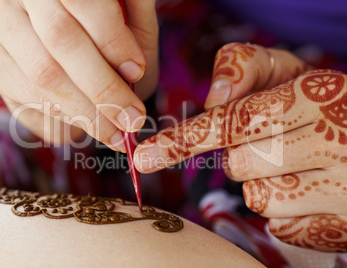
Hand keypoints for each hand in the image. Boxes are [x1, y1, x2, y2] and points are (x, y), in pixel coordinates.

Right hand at [0, 0, 158, 149]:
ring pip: (43, 73)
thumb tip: (134, 66)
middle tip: (130, 118)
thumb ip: (135, 21)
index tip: (137, 72)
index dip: (113, 42)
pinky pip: (27, 98)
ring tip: (114, 131)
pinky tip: (86, 126)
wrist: (74, 46)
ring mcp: (2, 30)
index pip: (86, 4)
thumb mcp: (131, 20)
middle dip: (103, 87)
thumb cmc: (110, 34)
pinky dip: (62, 118)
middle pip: (62, 40)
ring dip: (85, 111)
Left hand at [134, 43, 346, 251]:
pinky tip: (310, 190)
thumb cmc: (319, 103)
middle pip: (239, 165)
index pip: (234, 120)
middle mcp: (336, 140)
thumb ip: (246, 66)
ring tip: (295, 166)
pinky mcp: (344, 226)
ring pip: (259, 199)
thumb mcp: (289, 72)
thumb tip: (213, 96)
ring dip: (264, 184)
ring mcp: (345, 189)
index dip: (184, 139)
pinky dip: (285, 211)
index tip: (145, 157)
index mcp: (317, 94)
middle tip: (272, 144)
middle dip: (241, 156)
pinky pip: (282, 227)